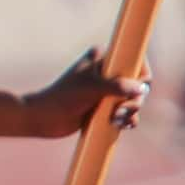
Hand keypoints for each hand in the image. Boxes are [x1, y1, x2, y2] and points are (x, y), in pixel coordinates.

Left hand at [25, 48, 148, 139]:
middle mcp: (108, 72)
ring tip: (116, 120)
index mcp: (103, 58)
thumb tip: (142, 89)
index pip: (135, 60)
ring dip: (130, 112)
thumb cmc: (62, 98)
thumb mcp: (91, 89)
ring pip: (134, 100)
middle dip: (134, 100)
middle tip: (120, 111)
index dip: (141, 75)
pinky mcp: (105, 108)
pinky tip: (121, 125)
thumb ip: (117, 86)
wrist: (42, 119)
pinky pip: (126, 113)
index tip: (137, 89)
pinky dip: (127, 119)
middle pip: (138, 84)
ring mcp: (107, 91)